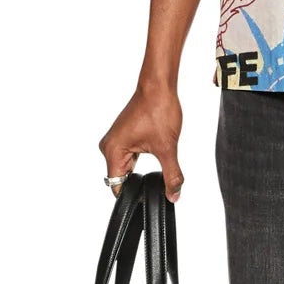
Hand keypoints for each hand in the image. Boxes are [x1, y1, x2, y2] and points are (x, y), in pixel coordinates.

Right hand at [99, 82, 184, 200]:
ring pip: (127, 167)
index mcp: (113, 151)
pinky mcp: (122, 137)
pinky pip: (128, 157)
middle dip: (140, 181)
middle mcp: (109, 147)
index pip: (117, 186)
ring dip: (141, 169)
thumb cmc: (158, 110)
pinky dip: (140, 161)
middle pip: (122, 178)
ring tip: (155, 155)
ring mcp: (114, 141)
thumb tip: (174, 195)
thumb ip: (171, 175)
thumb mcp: (167, 148)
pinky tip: (152, 151)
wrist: (159, 87)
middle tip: (157, 174)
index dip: (133, 195)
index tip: (148, 196)